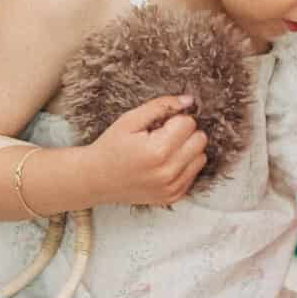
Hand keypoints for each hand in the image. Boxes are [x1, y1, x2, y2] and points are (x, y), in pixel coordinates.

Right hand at [82, 95, 206, 206]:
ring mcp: (171, 188)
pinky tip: (164, 165)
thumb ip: (162, 106)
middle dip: (184, 133)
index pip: (189, 123)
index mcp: (158, 151)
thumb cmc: (111, 147)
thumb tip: (189, 100)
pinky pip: (194, 174)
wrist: (95, 179)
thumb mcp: (130, 120)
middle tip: (162, 136)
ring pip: (201, 158)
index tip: (158, 126)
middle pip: (200, 140)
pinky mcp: (172, 197)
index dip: (174, 120)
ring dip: (187, 150)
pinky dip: (183, 167)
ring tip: (163, 151)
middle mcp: (168, 172)